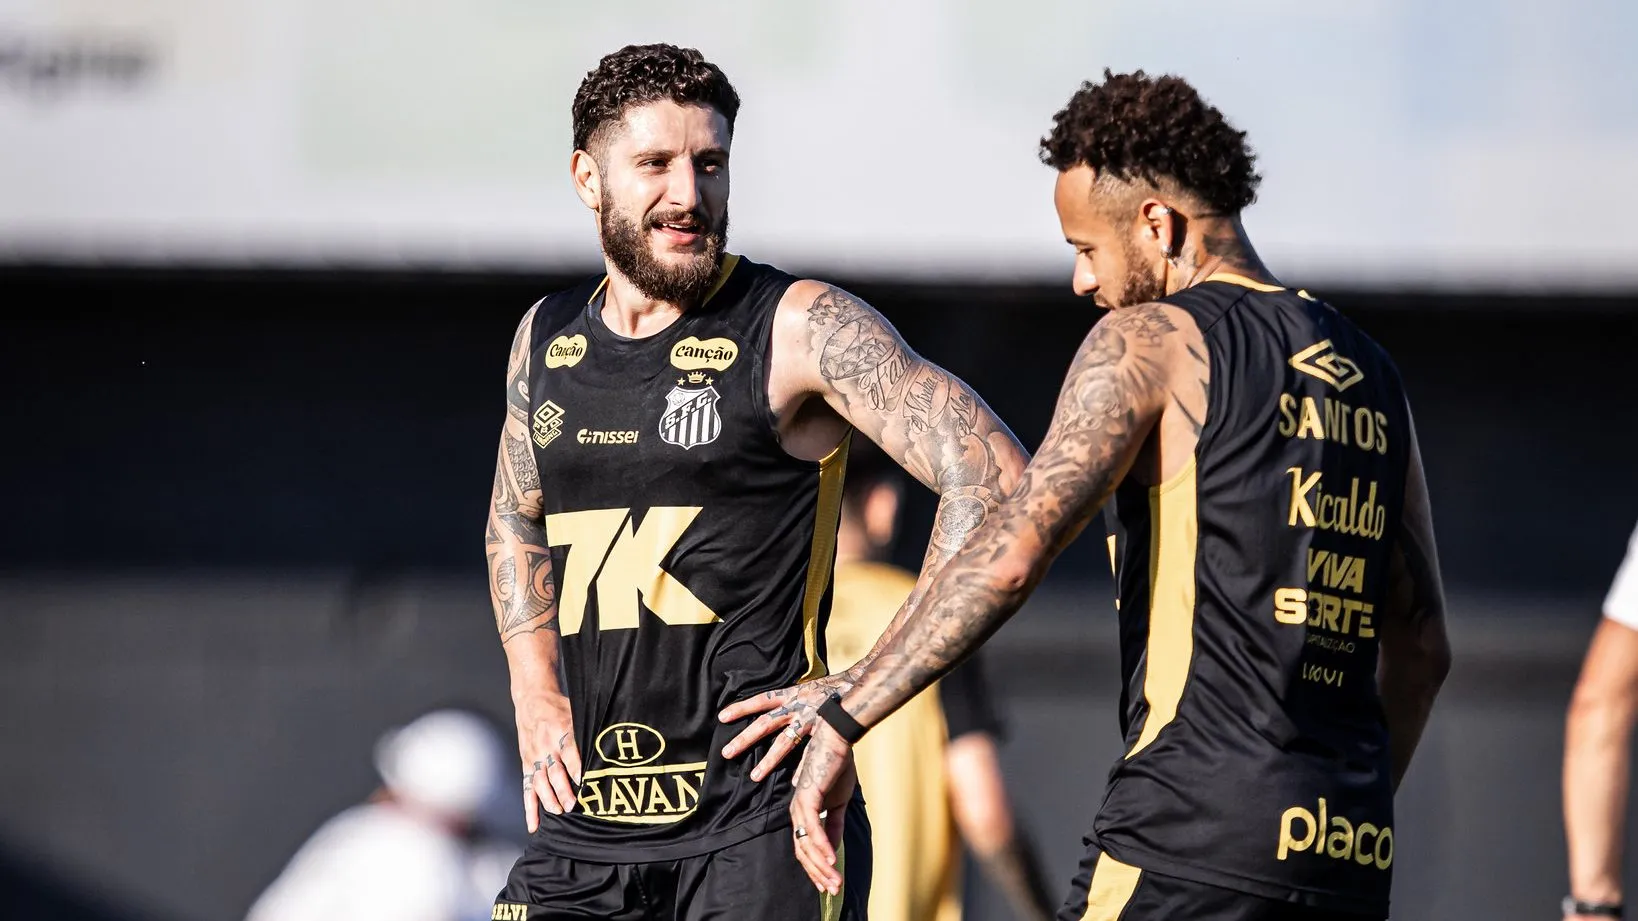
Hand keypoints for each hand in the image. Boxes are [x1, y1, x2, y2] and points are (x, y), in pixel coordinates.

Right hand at [516, 693, 581, 832]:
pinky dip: (530, 809)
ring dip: (548, 799)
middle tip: (572, 805)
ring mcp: (534, 757)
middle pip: (554, 771)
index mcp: (561, 731)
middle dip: (563, 790)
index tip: (584, 782)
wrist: (532, 701)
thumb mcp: (576, 714)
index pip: (569, 751)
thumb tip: (612, 747)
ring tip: (558, 812)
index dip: (576, 767)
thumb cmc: (560, 709)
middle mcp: (545, 746)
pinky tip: (534, 825)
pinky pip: (527, 789)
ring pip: (539, 782)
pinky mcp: (526, 765)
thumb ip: (588, 732)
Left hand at [718, 668, 857, 780]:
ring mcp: (810, 719)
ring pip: (785, 741)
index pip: (762, 700)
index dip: (742, 707)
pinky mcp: (824, 729)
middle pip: (765, 722)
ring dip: (769, 760)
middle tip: (725, 753)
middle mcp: (798, 705)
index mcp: (793, 694)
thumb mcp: (812, 687)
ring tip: (754, 777)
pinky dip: (803, 767)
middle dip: (745, 738)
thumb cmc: (838, 687)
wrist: (861, 685)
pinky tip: (795, 784)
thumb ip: (798, 697)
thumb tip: (783, 707)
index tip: (722, 716)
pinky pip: (810, 751)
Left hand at [789, 720, 855, 893]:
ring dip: (822, 866)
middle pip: (802, 851)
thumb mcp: (837, 802)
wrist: (837, 738)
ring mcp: (800, 804)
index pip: (804, 847)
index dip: (816, 868)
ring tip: (835, 882)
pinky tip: (832, 861)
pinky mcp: (808, 797)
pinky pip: (814, 828)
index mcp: (802, 811)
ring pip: (807, 844)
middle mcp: (797, 810)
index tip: (829, 884)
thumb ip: (833, 824)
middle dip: (818, 874)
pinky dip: (822, 846)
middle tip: (833, 890)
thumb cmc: (837, 765)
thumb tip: (833, 849)